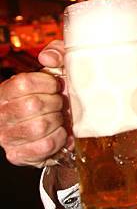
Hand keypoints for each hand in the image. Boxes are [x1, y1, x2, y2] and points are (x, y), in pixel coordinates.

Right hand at [0, 40, 71, 167]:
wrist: (58, 125)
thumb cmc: (55, 94)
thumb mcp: (57, 67)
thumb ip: (56, 53)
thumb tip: (47, 58)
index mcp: (5, 91)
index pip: (24, 83)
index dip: (47, 84)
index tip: (56, 86)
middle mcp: (1, 114)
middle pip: (33, 105)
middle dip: (55, 103)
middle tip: (59, 104)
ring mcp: (7, 136)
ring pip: (39, 126)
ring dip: (57, 121)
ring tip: (58, 119)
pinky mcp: (18, 155)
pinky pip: (45, 145)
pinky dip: (59, 139)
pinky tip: (59, 133)